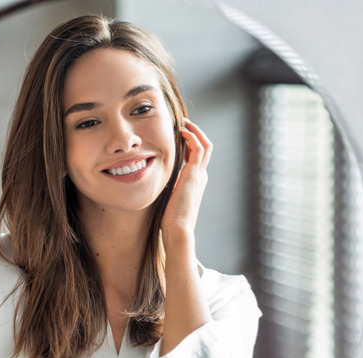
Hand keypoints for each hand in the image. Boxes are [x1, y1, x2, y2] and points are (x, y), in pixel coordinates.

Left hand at [161, 118, 212, 243]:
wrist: (179, 229)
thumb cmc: (171, 219)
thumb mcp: (169, 198)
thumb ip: (167, 188)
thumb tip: (156, 184)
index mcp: (194, 182)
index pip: (196, 157)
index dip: (189, 144)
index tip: (179, 135)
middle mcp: (200, 176)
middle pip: (205, 148)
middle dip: (196, 134)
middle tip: (184, 124)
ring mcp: (199, 174)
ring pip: (205, 145)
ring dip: (196, 131)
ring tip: (184, 123)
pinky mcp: (194, 174)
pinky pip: (199, 148)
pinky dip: (193, 137)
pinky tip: (182, 132)